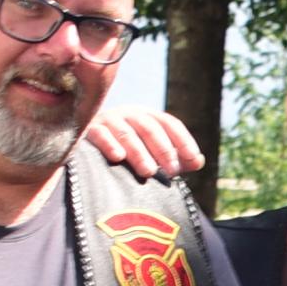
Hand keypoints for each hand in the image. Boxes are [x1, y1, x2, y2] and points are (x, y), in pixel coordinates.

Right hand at [80, 107, 203, 176]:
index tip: (193, 160)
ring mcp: (109, 120)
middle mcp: (130, 114)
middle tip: (172, 171)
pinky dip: (109, 144)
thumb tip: (199, 162)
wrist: (87, 152)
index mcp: (148, 118)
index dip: (183, 141)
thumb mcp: (152, 155)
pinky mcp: (89, 130)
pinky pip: (100, 134)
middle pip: (150, 128)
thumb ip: (176, 159)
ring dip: (139, 152)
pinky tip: (118, 157)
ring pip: (127, 133)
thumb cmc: (127, 155)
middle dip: (163, 149)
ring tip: (148, 171)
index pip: (170, 124)